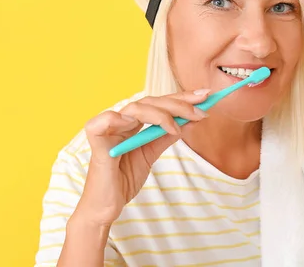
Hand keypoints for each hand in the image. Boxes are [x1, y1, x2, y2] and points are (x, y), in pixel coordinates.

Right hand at [72, 89, 209, 226]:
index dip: (181, 98)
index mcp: (132, 123)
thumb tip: (188, 121)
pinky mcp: (98, 141)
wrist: (106, 207)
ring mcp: (108, 129)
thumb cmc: (123, 180)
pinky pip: (104, 120)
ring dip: (161, 114)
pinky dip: (121, 118)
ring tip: (177, 128)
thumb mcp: (150, 155)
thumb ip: (164, 137)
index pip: (159, 104)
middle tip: (200, 112)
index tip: (205, 96)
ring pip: (135, 108)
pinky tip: (140, 125)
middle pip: (150, 102)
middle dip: (178, 104)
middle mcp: (120, 121)